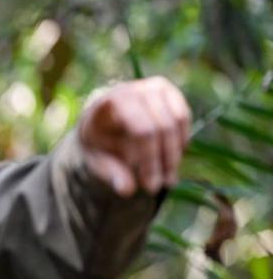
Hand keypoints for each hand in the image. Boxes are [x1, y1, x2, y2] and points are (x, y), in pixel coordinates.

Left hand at [77, 76, 190, 196]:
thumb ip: (109, 171)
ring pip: (177, 122)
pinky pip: (184, 118)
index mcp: (112, 101)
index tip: (150, 187)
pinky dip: (181, 140)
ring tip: (167, 178)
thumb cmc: (97, 140)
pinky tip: (170, 160)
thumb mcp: (95, 158)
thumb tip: (126, 191)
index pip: (143, 131)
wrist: (101, 116)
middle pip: (162, 127)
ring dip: (175, 153)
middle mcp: (136, 89)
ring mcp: (155, 87)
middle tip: (163, 187)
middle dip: (165, 161)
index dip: (150, 161)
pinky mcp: (169, 92)